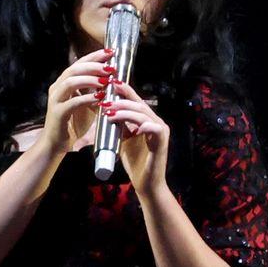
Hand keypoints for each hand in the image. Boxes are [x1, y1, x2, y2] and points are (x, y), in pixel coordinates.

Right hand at [41, 48, 112, 157]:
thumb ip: (92, 90)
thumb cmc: (72, 123)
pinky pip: (73, 102)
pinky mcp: (58, 113)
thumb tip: (110, 78)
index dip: (94, 56)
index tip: (110, 52)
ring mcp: (56, 100)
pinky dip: (87, 98)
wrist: (55, 143)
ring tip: (106, 81)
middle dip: (94, 66)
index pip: (78, 63)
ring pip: (71, 82)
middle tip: (110, 67)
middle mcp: (57, 88)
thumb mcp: (84, 102)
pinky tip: (100, 98)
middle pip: (74, 69)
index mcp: (63, 83)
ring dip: (90, 80)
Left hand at [100, 77, 169, 193]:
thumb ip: (119, 125)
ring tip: (109, 112)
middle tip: (107, 95)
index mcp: (148, 120)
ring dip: (125, 111)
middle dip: (122, 98)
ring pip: (143, 114)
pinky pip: (153, 128)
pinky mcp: (162, 141)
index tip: (110, 83)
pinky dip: (141, 125)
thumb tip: (105, 111)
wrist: (146, 184)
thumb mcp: (123, 139)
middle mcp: (156, 122)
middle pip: (139, 104)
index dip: (125, 91)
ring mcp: (161, 131)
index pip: (136, 101)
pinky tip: (131, 126)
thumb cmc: (135, 162)